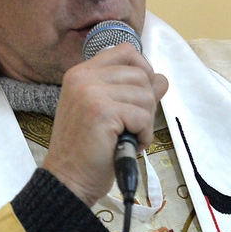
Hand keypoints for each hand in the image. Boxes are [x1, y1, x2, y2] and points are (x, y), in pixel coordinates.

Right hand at [43, 44, 166, 205]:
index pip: (126, 52)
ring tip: (127, 136)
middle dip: (146, 103)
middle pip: (141, 75)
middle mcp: (83, 78)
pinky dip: (143, 135)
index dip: (143, 70)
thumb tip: (162, 79)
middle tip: (132, 125)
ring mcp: (91, 93)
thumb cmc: (89, 148)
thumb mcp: (109, 111)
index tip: (141, 94)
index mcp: (81, 73)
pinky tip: (127, 143)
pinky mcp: (101, 112)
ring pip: (145, 95)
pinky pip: (143, 116)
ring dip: (145, 121)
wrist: (68, 180)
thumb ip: (133, 91)